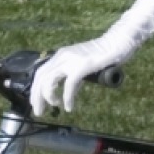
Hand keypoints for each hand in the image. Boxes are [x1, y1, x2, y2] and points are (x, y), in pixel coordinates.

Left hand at [29, 0, 153, 115]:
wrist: (117, 42)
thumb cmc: (103, 55)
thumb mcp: (83, 67)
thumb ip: (74, 78)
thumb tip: (69, 92)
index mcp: (60, 56)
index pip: (40, 73)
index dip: (36, 89)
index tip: (37, 102)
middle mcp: (62, 56)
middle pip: (40, 77)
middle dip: (37, 96)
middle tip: (38, 111)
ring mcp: (71, 60)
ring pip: (49, 80)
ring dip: (48, 97)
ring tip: (53, 108)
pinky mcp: (81, 66)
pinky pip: (68, 85)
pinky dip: (67, 98)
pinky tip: (68, 106)